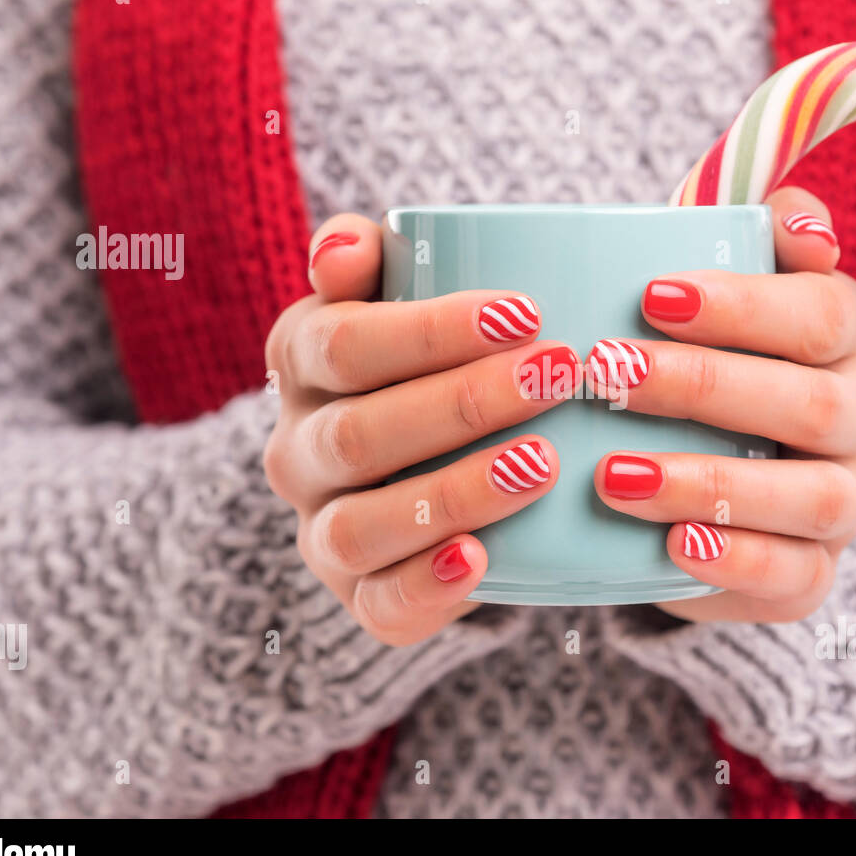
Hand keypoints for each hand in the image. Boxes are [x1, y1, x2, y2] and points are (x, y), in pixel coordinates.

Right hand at [263, 214, 575, 644]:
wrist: (435, 462)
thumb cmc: (433, 358)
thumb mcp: (402, 294)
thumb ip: (375, 257)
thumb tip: (347, 249)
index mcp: (300, 365)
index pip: (341, 345)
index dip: (429, 331)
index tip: (526, 311)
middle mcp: (297, 453)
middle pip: (358, 434)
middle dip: (463, 404)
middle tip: (558, 375)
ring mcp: (323, 533)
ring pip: (363, 524)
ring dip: (455, 492)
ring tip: (543, 460)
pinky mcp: (362, 597)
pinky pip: (381, 606)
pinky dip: (428, 587)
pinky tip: (482, 558)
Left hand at [587, 187, 855, 622]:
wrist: (677, 473)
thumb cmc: (688, 356)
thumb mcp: (705, 286)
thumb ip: (751, 237)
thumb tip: (807, 227)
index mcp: (845, 343)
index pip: (827, 316)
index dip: (746, 306)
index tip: (651, 295)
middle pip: (813, 404)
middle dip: (705, 386)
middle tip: (606, 374)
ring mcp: (842, 504)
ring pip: (811, 496)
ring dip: (709, 483)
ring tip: (614, 475)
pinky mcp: (810, 575)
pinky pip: (796, 577)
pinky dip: (735, 562)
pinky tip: (671, 544)